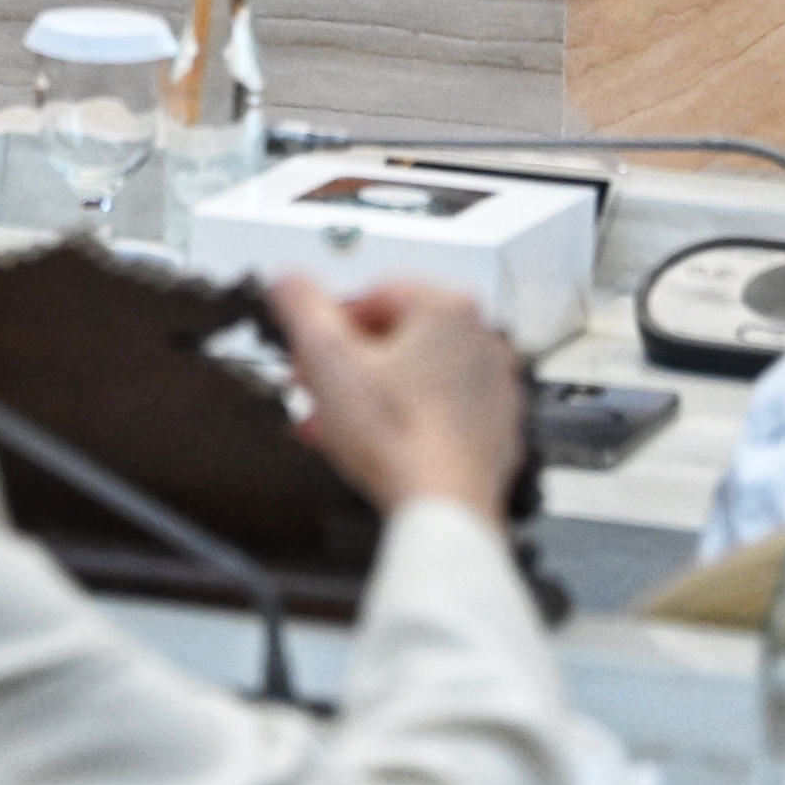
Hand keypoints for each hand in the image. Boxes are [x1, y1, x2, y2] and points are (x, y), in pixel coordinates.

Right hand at [269, 276, 523, 524]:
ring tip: (336, 423)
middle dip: (347, 364)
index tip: (310, 350)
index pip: (375, 294)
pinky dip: (408, 420)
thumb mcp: (328, 358)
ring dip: (371, 394)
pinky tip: (376, 443)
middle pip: (397, 337)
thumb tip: (289, 280)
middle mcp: (480, 339)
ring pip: (417, 376)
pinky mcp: (495, 425)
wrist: (443, 505)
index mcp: (447, 308)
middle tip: (318, 388)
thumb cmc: (398, 438)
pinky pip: (441, 411)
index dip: (330, 324)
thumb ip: (301, 306)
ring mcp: (493, 385)